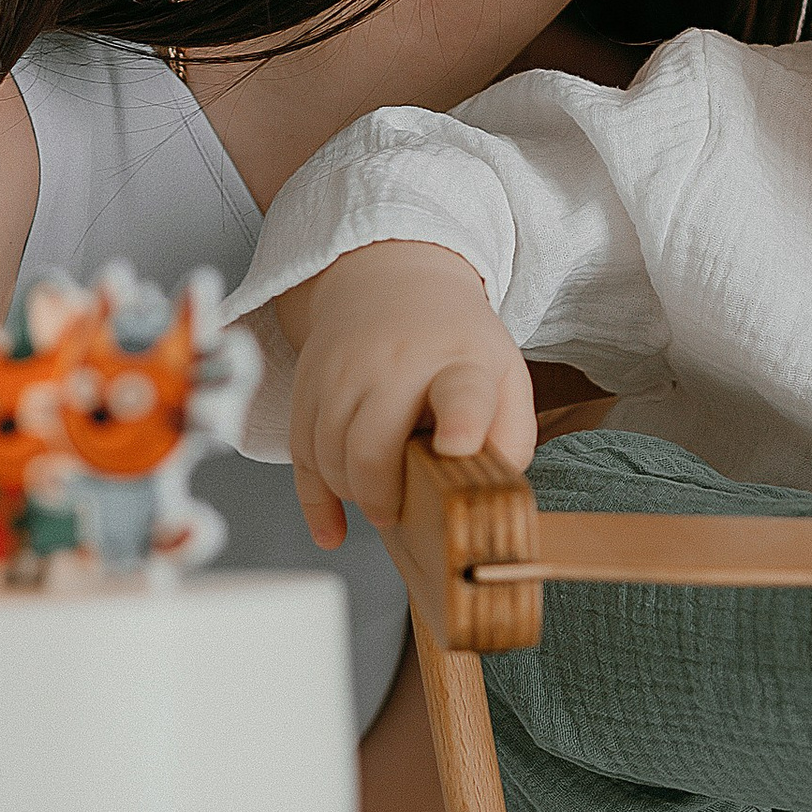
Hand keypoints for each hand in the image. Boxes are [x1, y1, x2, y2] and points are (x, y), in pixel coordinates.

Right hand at [278, 240, 535, 543]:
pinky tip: (332, 529)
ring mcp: (344, 372)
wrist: (390, 281)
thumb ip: (510, 437)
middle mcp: (396, 363)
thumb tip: (489, 494)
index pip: (461, 393)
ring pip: (330, 457)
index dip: (461, 423)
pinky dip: (316, 501)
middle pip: (373, 446)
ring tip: (381, 495)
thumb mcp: (504, 375)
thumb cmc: (453, 344)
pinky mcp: (308, 385)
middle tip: (401, 511)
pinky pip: (301, 457)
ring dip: (353, 494)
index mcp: (459, 362)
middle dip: (383, 496)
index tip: (456, 446)